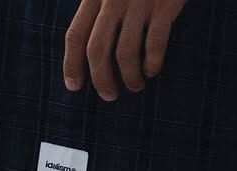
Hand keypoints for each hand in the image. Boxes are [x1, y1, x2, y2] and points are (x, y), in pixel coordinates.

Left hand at [63, 0, 187, 100]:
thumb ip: (98, 5)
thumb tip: (90, 46)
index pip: (75, 35)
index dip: (71, 65)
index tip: (74, 87)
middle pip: (97, 50)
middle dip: (101, 79)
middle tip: (109, 95)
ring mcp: (139, 1)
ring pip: (125, 53)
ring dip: (129, 77)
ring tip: (135, 85)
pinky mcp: (164, 3)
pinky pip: (154, 43)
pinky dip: (153, 63)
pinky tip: (153, 70)